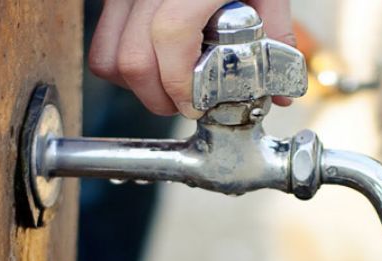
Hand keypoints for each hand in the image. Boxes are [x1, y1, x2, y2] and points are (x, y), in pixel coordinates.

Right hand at [89, 0, 294, 117]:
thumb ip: (277, 35)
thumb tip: (279, 92)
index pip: (170, 37)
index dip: (179, 83)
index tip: (196, 106)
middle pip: (132, 59)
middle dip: (160, 97)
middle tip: (188, 105)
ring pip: (108, 57)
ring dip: (137, 87)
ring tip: (170, 89)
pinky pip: (102, 43)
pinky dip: (122, 67)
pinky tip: (154, 66)